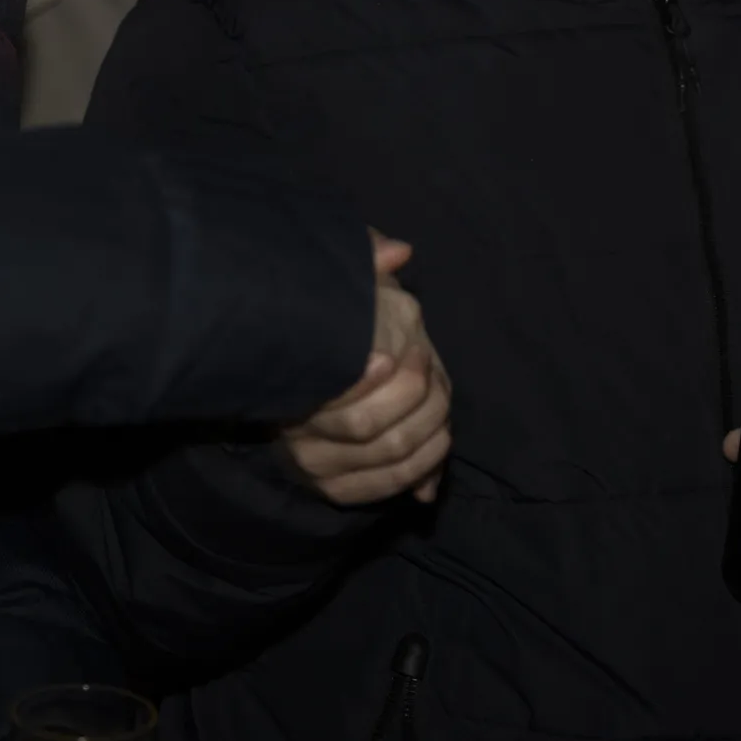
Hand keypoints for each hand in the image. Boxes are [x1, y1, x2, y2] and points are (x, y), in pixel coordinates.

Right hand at [280, 232, 451, 506]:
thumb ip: (367, 264)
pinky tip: (440, 437)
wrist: (303, 368)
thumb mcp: (346, 287)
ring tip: (441, 400)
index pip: (343, 393)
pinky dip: (425, 463)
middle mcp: (299, 429)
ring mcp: (316, 463)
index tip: (400, 353)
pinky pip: (389, 483)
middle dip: (418, 396)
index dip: (386, 376)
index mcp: (298, 379)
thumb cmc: (335, 320)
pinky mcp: (336, 488)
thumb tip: (399, 252)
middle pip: (368, 426)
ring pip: (389, 454)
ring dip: (431, 427)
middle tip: (429, 369)